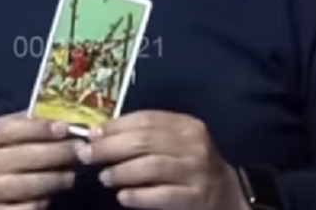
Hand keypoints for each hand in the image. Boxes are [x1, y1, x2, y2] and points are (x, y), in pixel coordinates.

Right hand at [0, 114, 81, 209]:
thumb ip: (23, 125)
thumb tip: (63, 117)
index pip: (11, 129)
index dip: (40, 128)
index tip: (66, 127)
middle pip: (24, 156)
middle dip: (58, 152)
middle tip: (81, 150)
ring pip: (29, 185)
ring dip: (57, 178)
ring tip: (72, 173)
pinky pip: (26, 208)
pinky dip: (43, 201)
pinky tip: (52, 194)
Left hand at [82, 111, 246, 209]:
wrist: (227, 195)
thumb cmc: (190, 166)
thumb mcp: (174, 143)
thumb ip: (144, 135)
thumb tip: (99, 134)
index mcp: (186, 125)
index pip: (146, 119)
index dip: (115, 126)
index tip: (92, 135)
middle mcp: (194, 145)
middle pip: (145, 141)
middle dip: (110, 148)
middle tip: (88, 156)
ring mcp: (196, 171)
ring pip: (152, 167)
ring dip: (122, 172)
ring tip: (105, 178)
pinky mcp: (196, 197)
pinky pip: (162, 195)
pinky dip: (139, 196)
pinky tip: (123, 197)